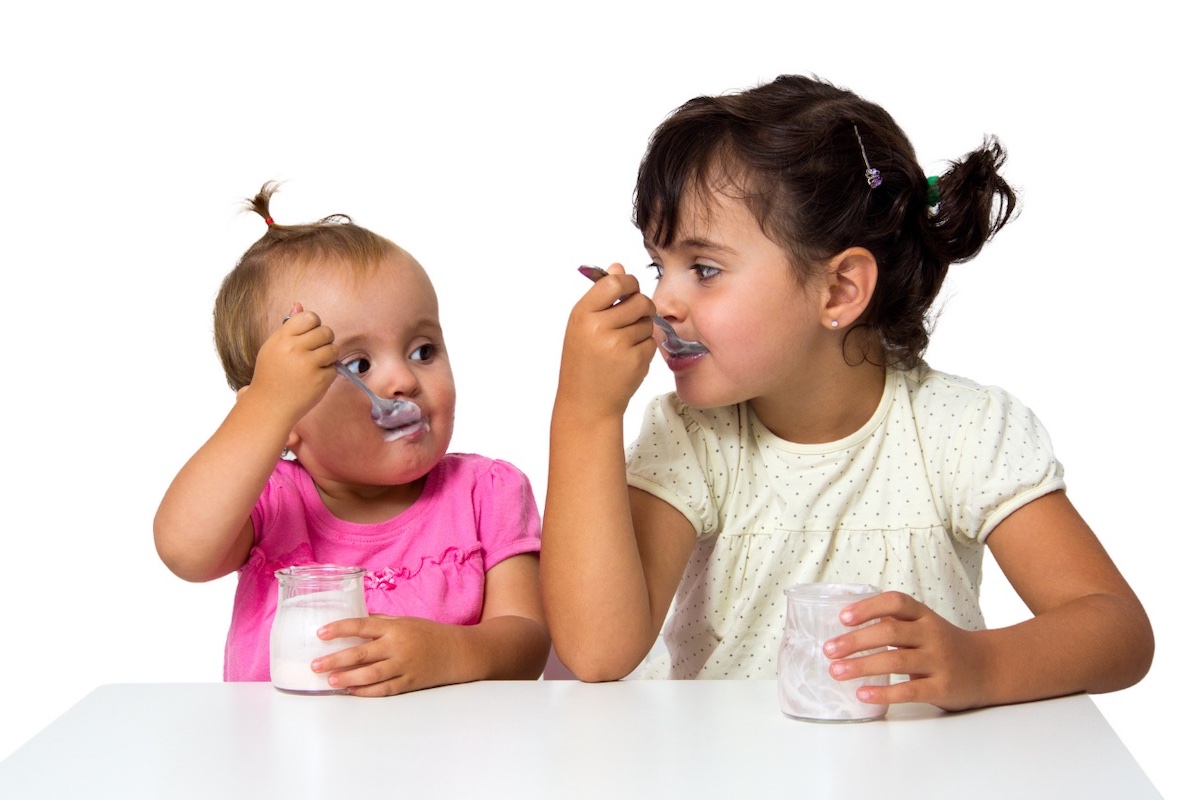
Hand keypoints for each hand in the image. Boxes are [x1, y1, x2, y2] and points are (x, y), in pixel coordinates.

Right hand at [242, 303, 337, 425]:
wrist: (269, 405)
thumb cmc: (271, 375)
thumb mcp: (273, 347)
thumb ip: (289, 327)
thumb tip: (299, 305)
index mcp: (282, 338)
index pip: (310, 317)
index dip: (314, 325)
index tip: (310, 334)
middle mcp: (294, 349)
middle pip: (326, 331)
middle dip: (325, 340)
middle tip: (315, 350)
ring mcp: (308, 365)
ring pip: (333, 349)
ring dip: (328, 356)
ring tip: (315, 364)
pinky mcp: (320, 380)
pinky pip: (334, 368)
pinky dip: (327, 373)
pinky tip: (313, 379)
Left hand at [310, 615, 455, 695]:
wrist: (458, 652)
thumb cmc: (429, 633)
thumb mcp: (406, 621)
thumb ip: (381, 622)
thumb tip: (355, 621)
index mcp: (395, 627)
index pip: (362, 625)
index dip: (340, 629)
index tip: (321, 633)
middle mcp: (398, 646)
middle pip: (362, 653)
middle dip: (336, 659)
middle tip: (316, 664)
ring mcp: (404, 666)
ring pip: (371, 674)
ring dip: (348, 678)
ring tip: (330, 680)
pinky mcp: (409, 683)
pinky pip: (384, 689)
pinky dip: (367, 691)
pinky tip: (352, 690)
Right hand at [557, 263, 656, 416]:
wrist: (586, 403)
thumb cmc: (583, 363)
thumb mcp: (583, 327)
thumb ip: (601, 298)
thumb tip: (618, 267)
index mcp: (582, 315)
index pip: (614, 283)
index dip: (628, 283)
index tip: (630, 289)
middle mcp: (598, 327)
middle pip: (639, 300)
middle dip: (642, 307)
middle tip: (633, 317)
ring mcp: (618, 345)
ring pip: (648, 322)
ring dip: (642, 330)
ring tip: (624, 344)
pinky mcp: (635, 360)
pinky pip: (651, 342)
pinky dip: (645, 348)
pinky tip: (628, 359)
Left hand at [820, 591, 990, 710]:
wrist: (990, 667)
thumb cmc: (945, 646)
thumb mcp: (924, 626)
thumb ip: (895, 623)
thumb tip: (845, 628)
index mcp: (924, 616)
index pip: (896, 602)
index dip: (868, 607)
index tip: (842, 617)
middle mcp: (932, 634)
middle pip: (890, 631)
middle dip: (855, 640)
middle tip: (828, 650)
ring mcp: (939, 661)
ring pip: (896, 660)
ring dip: (862, 666)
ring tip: (836, 671)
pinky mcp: (943, 687)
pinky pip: (910, 690)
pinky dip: (884, 692)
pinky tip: (862, 693)